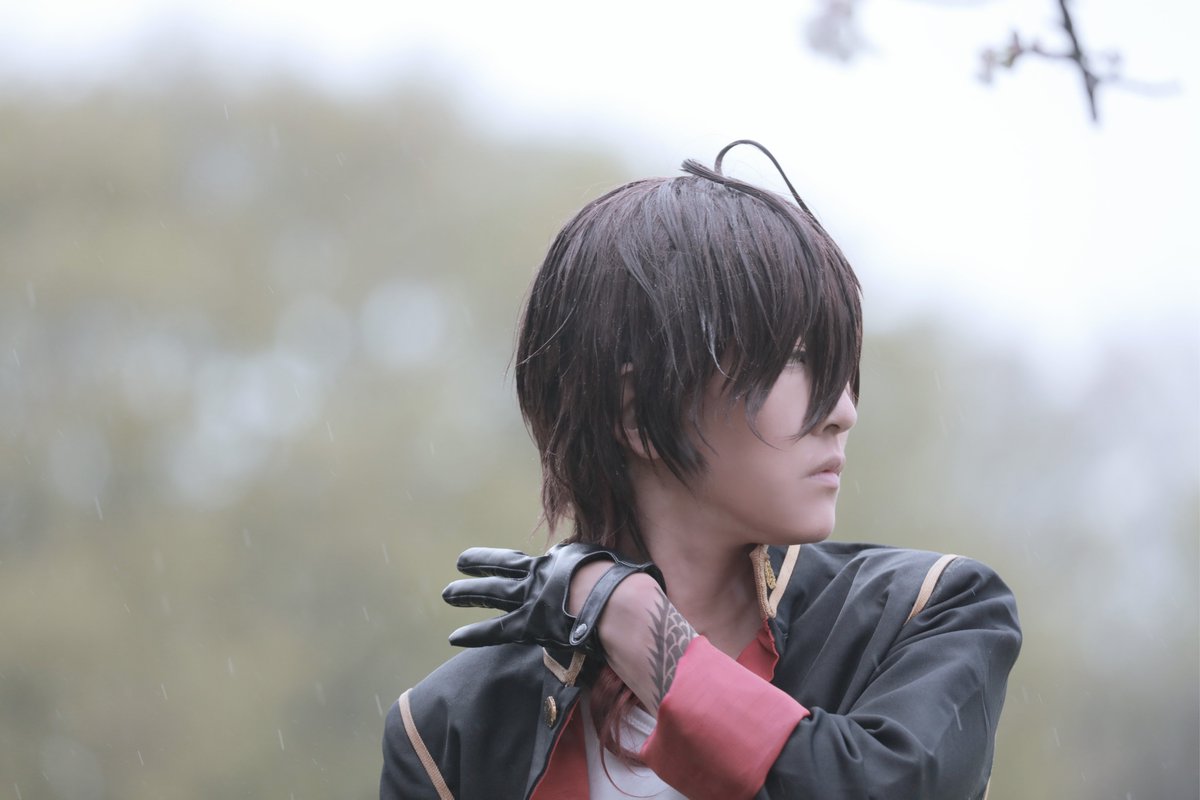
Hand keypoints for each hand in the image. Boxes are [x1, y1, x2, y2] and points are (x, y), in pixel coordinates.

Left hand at [442, 543, 664, 655]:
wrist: (621, 604)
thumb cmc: (628, 585)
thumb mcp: (616, 564)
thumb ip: (606, 567)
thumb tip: (619, 569)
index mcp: (562, 559)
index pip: (537, 560)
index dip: (524, 562)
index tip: (512, 563)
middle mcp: (541, 573)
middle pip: (504, 567)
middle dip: (481, 564)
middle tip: (461, 562)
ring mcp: (532, 598)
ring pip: (492, 593)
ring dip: (468, 592)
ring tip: (448, 593)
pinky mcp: (529, 624)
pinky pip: (496, 630)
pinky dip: (474, 633)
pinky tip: (454, 636)